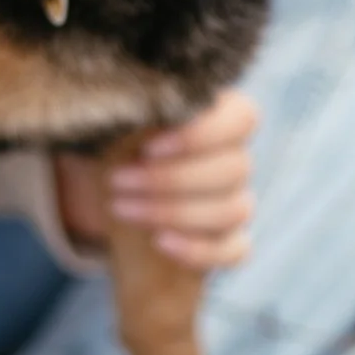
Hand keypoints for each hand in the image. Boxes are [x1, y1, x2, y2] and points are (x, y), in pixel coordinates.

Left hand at [55, 88, 258, 270]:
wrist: (112, 187)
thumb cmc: (120, 140)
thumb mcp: (122, 122)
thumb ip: (136, 109)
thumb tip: (132, 105)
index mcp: (222, 115)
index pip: (242, 118)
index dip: (200, 135)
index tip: (148, 149)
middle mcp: (236, 157)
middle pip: (234, 169)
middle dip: (170, 179)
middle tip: (117, 180)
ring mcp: (237, 201)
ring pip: (232, 210)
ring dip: (173, 212)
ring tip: (120, 207)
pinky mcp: (231, 241)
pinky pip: (234, 250)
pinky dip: (198, 249)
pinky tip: (159, 242)